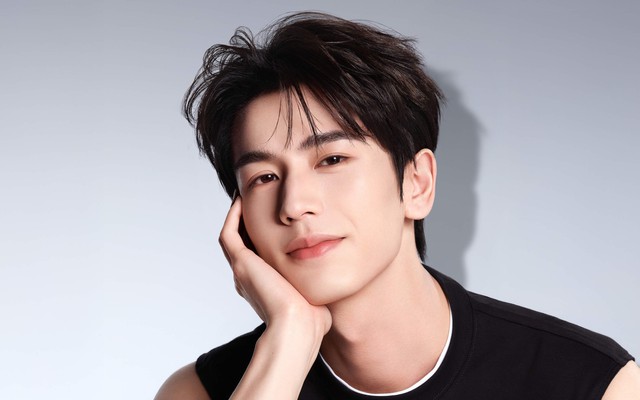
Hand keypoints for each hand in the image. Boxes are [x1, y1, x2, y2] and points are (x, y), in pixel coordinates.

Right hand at [219, 196, 331, 338]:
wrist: (298, 326)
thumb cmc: (310, 319)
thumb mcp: (314, 297)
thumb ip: (316, 287)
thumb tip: (328, 285)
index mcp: (262, 287)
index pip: (258, 255)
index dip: (262, 236)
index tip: (274, 219)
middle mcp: (248, 278)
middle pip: (243, 244)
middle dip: (248, 222)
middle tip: (256, 201)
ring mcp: (242, 271)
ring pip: (232, 237)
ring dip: (237, 216)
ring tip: (246, 197)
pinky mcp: (241, 263)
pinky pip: (229, 233)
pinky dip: (232, 216)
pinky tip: (242, 200)